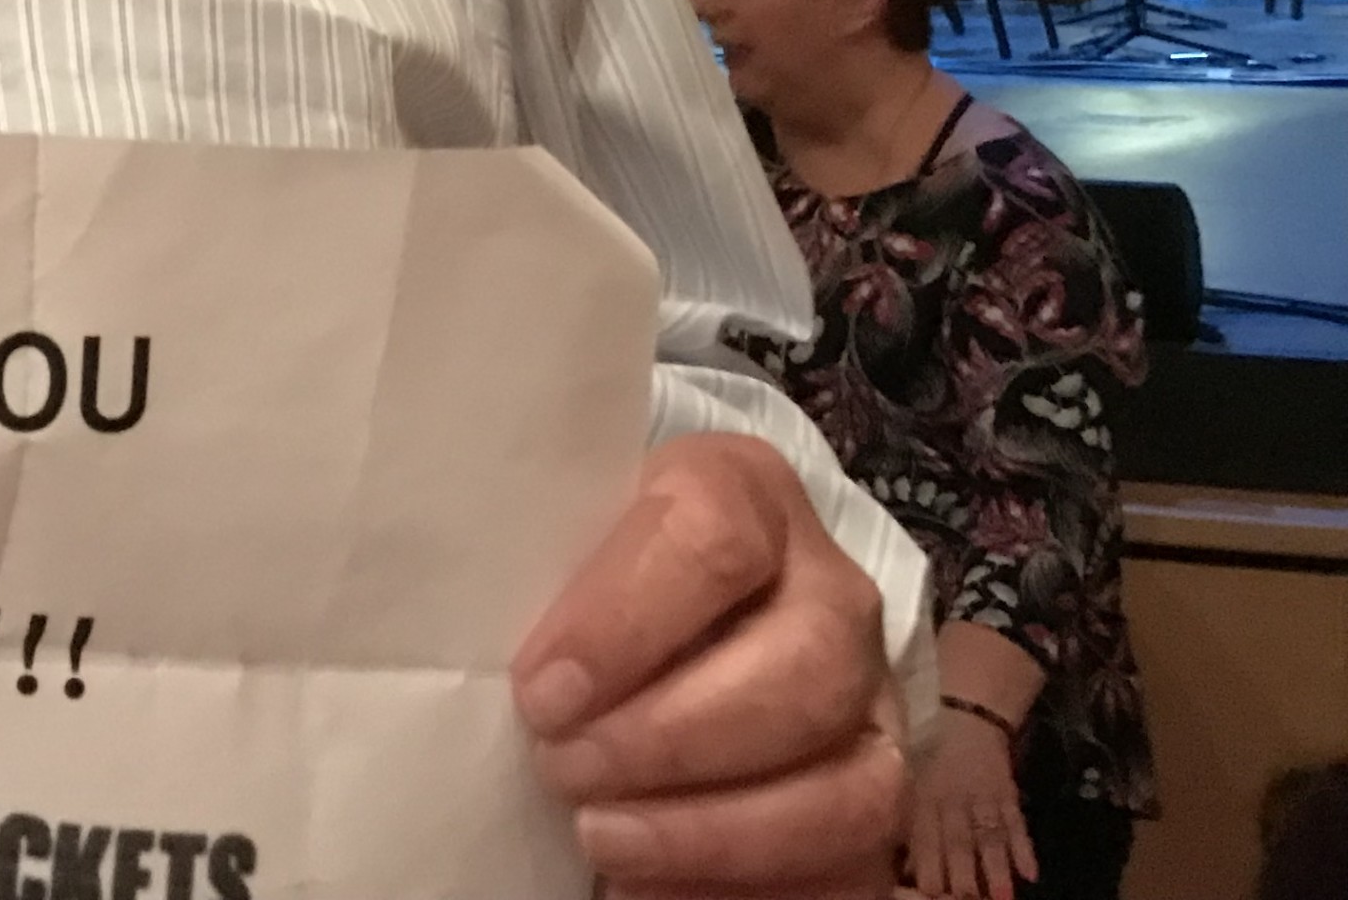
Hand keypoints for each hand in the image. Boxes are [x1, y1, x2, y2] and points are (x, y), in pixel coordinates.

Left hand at [514, 434, 906, 895]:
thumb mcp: (563, 535)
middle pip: (800, 667)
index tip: (541, 689)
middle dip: (668, 737)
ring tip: (601, 837)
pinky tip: (655, 886)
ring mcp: (870, 703)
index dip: (624, 622)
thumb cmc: (595, 568)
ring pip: (846, 785)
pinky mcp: (875, 796)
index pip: (712, 539)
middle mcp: (832, 593)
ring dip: (713, 830)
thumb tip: (478, 659)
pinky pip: (850, 867)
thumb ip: (540, 572)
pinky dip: (748, 885)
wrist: (672, 605)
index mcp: (747, 494)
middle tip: (561, 767)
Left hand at [906, 710, 1030, 899]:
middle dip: (963, 874)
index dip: (929, 866)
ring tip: (1004, 898)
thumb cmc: (933, 759)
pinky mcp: (1008, 794)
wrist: (968, 719)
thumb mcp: (915, 786)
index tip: (931, 894)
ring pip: (990, 836)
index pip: (926, 837)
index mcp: (925, 799)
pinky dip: (1025, 848)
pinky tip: (1032, 874)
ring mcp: (983, 798)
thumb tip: (906, 870)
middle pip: (958, 841)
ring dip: (997, 869)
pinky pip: (1018, 823)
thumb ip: (914, 828)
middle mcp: (953, 800)